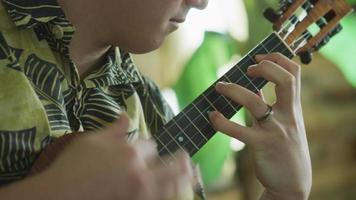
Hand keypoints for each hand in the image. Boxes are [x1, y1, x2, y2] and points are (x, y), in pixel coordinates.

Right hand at [36, 114, 193, 199]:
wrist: (59, 195)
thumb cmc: (72, 166)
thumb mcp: (92, 140)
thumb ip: (114, 129)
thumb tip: (126, 116)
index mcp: (130, 152)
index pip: (151, 145)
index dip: (151, 146)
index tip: (149, 148)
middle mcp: (140, 172)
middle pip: (171, 165)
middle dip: (182, 160)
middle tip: (188, 158)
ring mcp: (140, 193)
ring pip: (171, 186)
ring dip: (184, 179)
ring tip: (193, 175)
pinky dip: (169, 195)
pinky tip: (175, 192)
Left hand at [209, 53, 311, 199]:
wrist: (293, 184)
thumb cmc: (285, 150)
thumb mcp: (284, 124)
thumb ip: (271, 105)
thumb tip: (255, 88)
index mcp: (294, 108)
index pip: (294, 73)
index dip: (278, 59)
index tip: (259, 57)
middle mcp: (288, 116)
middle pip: (285, 80)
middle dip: (266, 67)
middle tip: (247, 68)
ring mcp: (275, 131)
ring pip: (256, 102)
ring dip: (234, 90)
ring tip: (220, 86)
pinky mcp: (262, 146)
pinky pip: (238, 131)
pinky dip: (221, 121)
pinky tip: (212, 115)